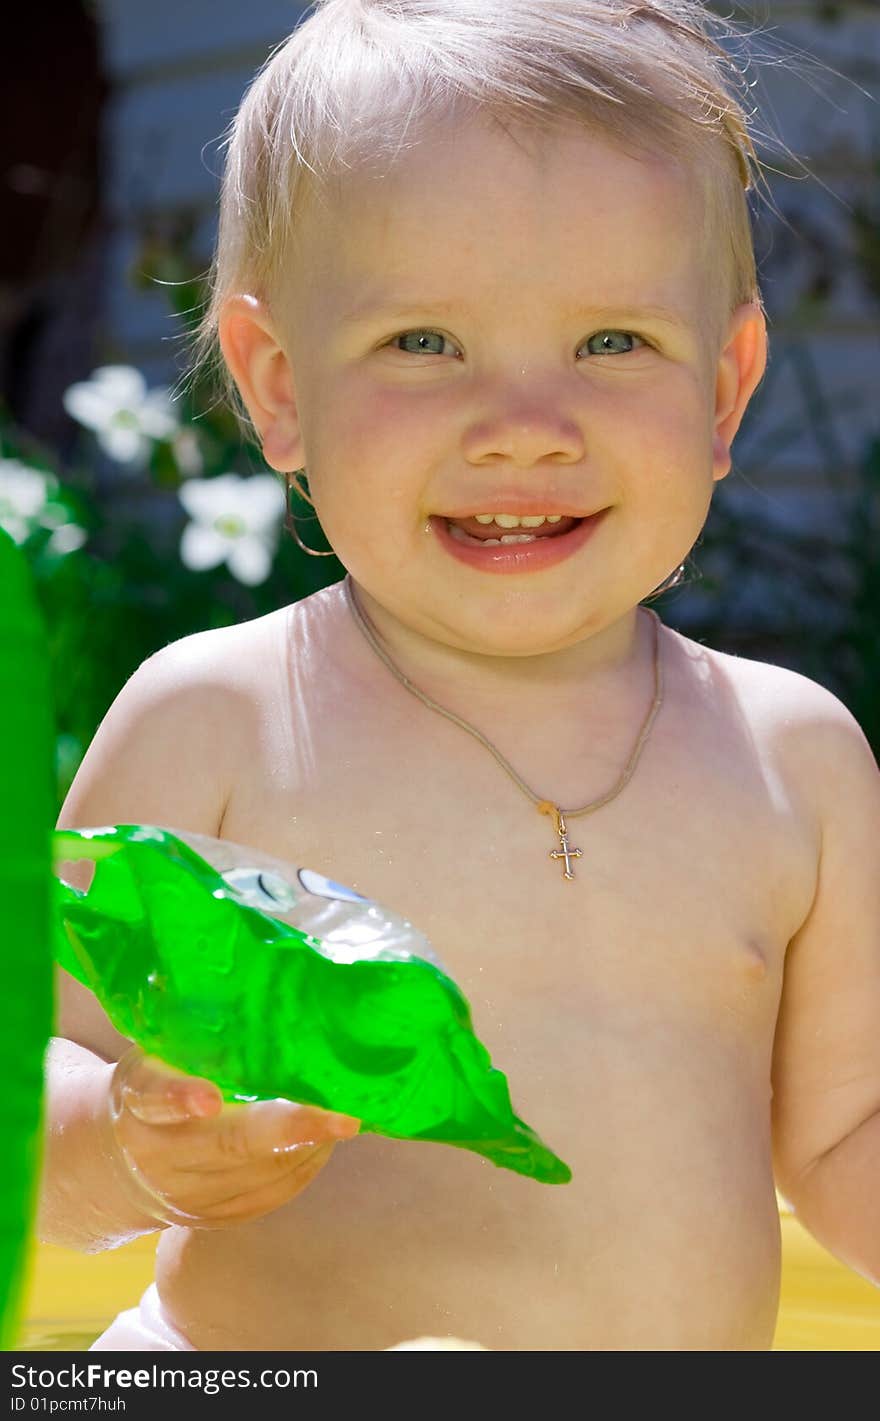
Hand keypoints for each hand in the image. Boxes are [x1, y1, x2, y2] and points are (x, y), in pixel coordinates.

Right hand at [105, 1046, 358, 1228]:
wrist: (116, 1162)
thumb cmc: (156, 1082)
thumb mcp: (157, 1053)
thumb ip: (196, 1033)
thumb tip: (257, 972)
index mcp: (137, 1101)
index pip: (155, 1097)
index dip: (182, 1097)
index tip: (209, 1099)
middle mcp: (158, 1156)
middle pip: (227, 1145)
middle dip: (290, 1130)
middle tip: (343, 1117)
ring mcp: (187, 1195)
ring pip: (259, 1173)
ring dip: (308, 1144)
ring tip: (344, 1114)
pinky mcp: (215, 1219)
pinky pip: (270, 1195)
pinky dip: (303, 1164)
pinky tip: (323, 1138)